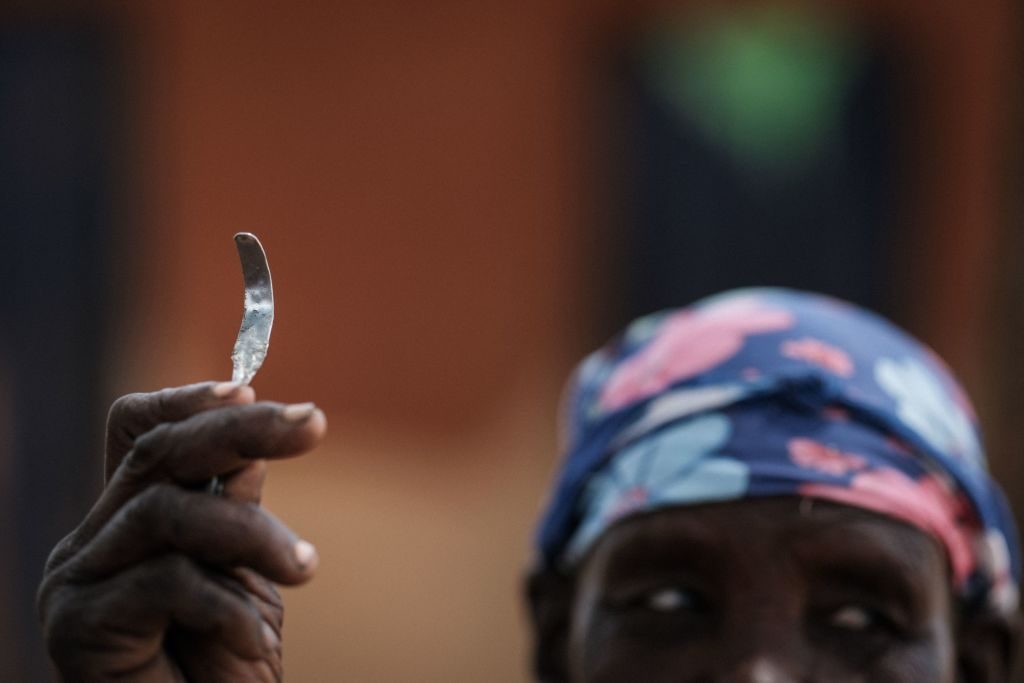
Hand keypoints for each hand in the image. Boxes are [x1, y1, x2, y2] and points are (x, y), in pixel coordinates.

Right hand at [37, 381, 326, 681]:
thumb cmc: (220, 667)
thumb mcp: (242, 579)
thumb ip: (235, 515)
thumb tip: (256, 447)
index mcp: (131, 518)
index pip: (140, 432)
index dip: (189, 401)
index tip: (252, 387)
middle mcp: (95, 540)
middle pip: (157, 452)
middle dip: (242, 429)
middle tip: (314, 423)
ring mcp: (79, 580)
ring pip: (167, 510)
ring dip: (251, 533)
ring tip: (305, 568)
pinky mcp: (78, 625)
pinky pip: (164, 581)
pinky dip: (226, 605)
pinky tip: (255, 640)